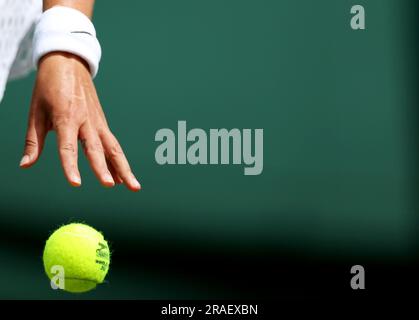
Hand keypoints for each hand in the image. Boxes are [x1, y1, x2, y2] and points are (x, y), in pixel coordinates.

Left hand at [20, 52, 140, 191]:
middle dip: (104, 168)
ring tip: (134, 187)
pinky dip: (118, 162)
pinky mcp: (103, 123)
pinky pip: (113, 145)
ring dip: (124, 168)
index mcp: (66, 117)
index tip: (76, 183)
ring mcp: (98, 122)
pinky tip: (122, 178)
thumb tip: (25, 165)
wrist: (69, 63)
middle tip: (110, 186)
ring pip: (114, 148)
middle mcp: (86, 121)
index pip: (68, 146)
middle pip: (97, 149)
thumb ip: (33, 141)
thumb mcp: (36, 112)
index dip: (71, 165)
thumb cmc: (48, 87)